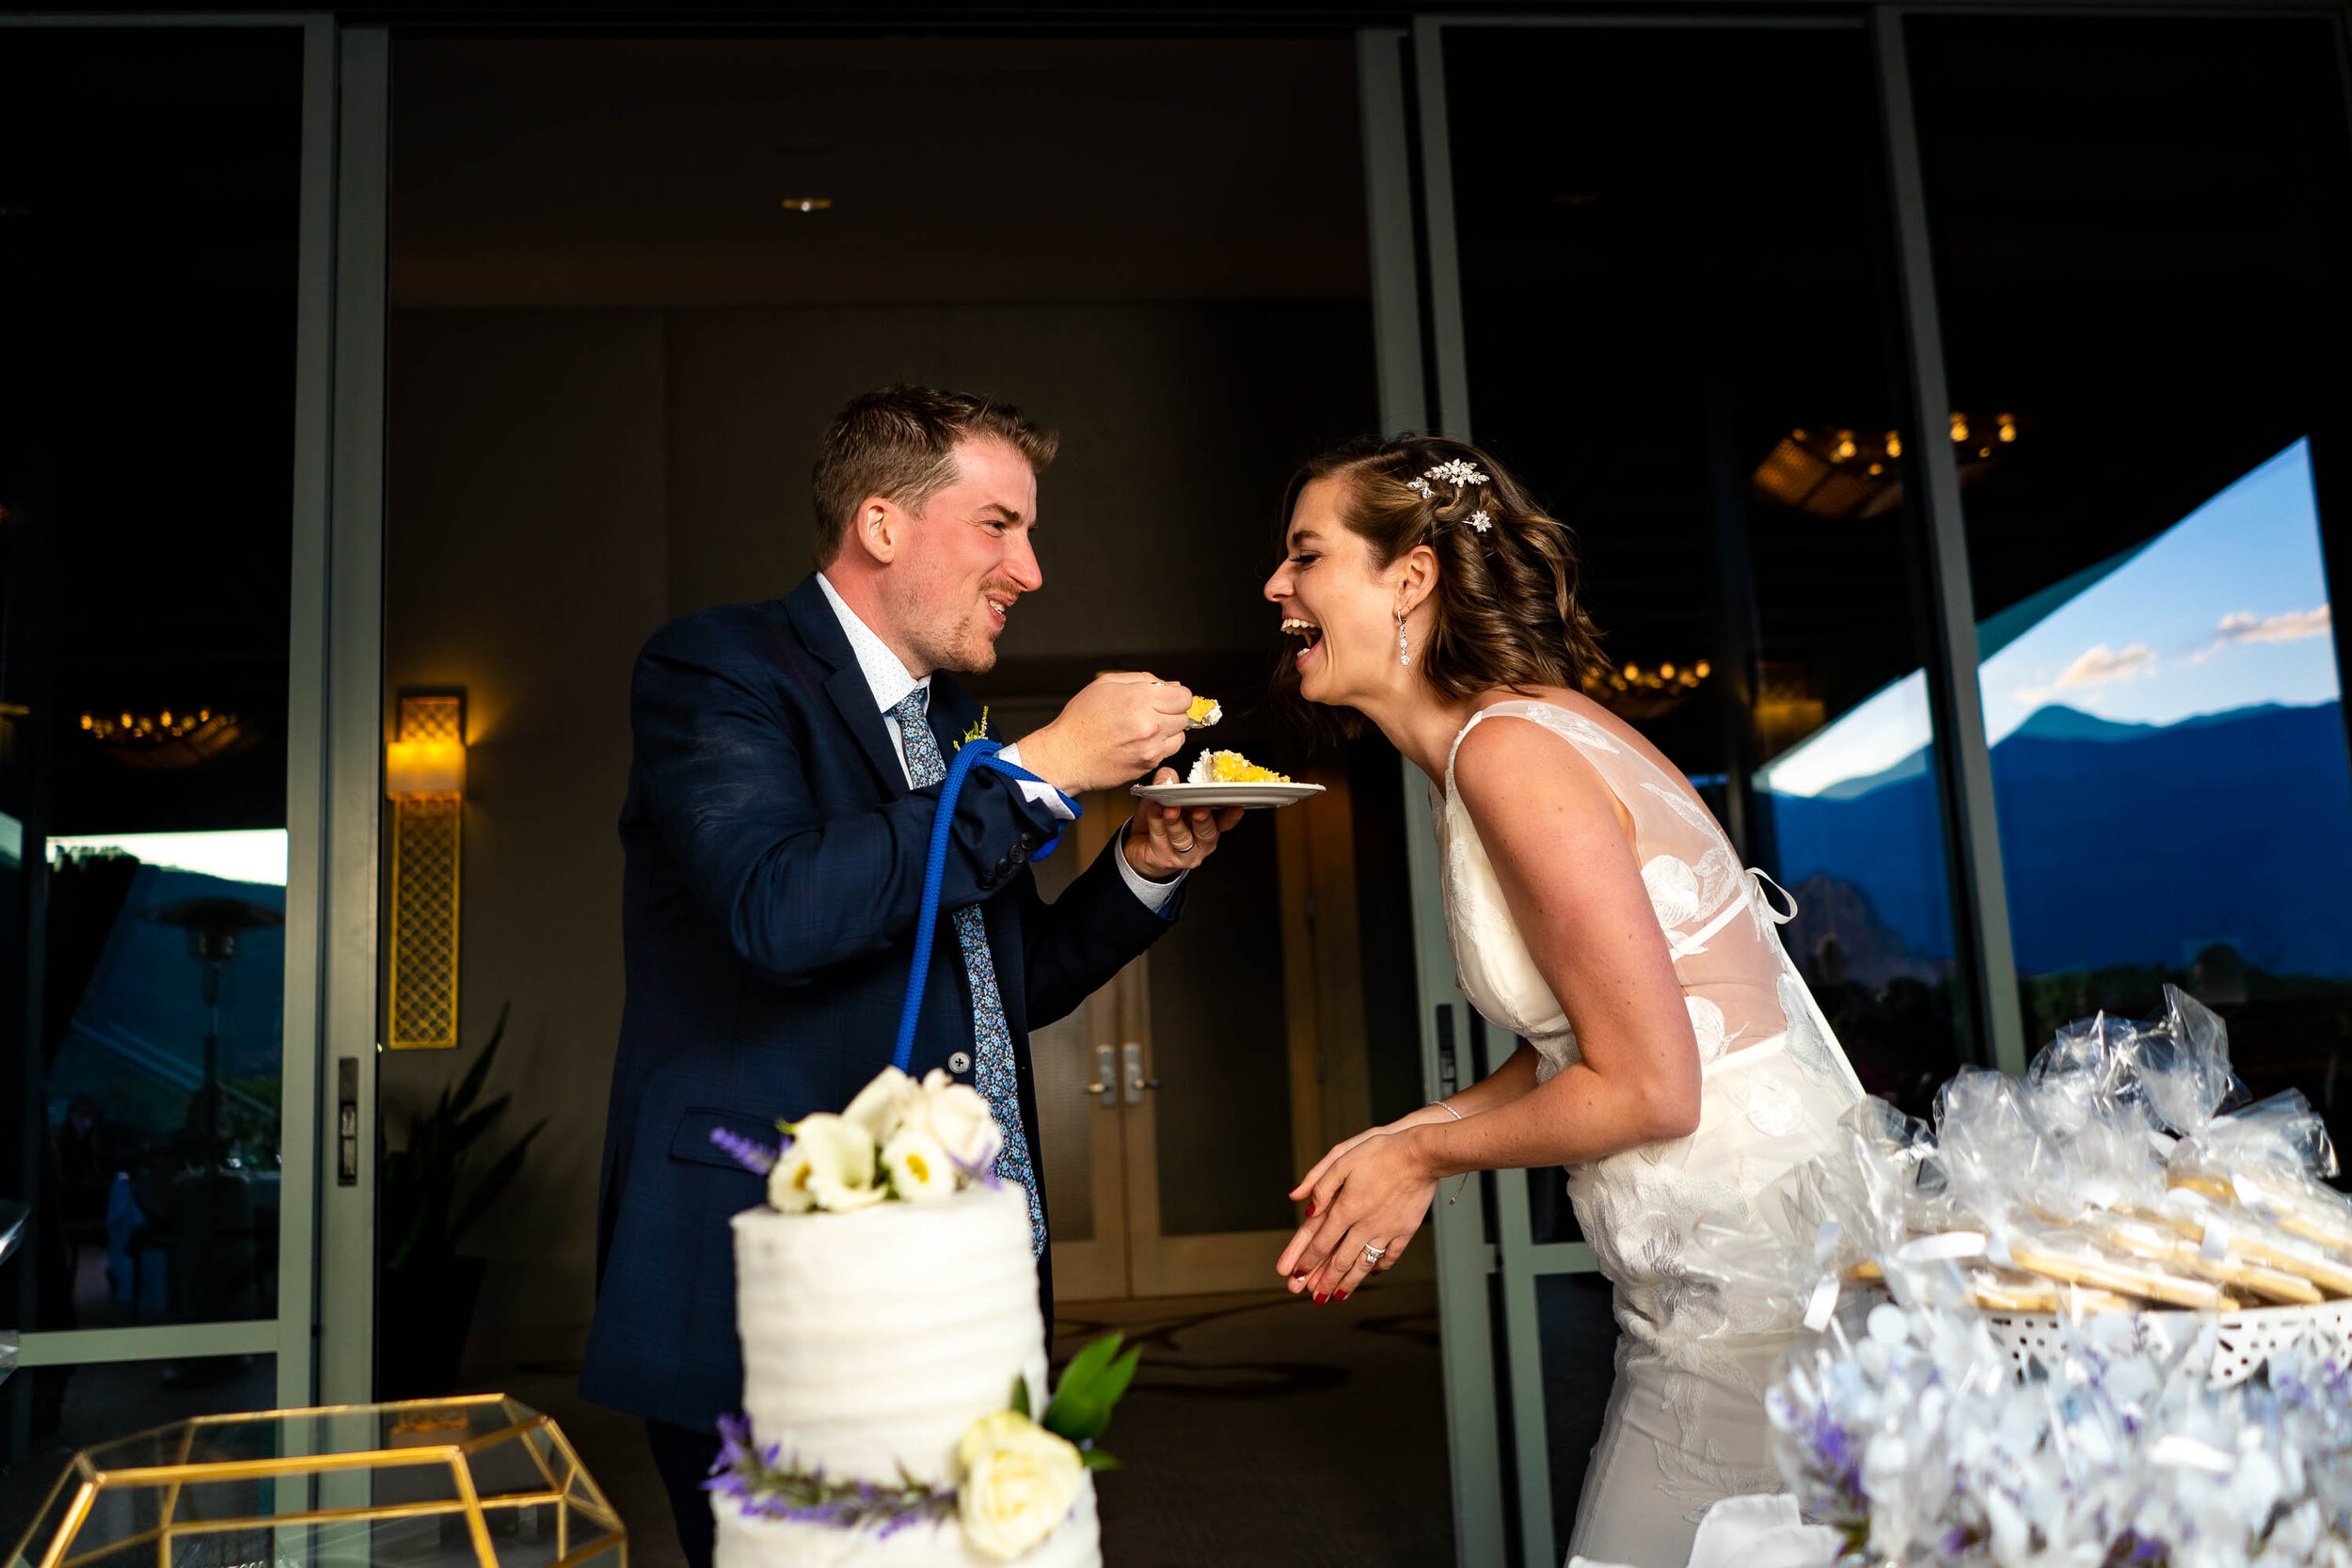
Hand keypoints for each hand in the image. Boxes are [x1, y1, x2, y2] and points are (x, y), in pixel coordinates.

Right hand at [1015, 673, 1191, 794]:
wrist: (1066, 755)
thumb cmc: (1080, 721)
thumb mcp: (1106, 684)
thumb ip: (1142, 679)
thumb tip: (1168, 685)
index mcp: (1140, 700)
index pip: (1184, 696)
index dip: (1176, 695)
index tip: (1168, 697)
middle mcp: (1150, 725)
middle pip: (1183, 716)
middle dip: (1171, 712)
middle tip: (1150, 712)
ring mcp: (1150, 748)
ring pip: (1180, 737)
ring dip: (1168, 731)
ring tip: (1145, 728)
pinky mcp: (1148, 765)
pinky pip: (1167, 753)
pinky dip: (1158, 747)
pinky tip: (1139, 742)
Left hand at [1124, 769, 1243, 878]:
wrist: (1139, 846)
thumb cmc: (1160, 821)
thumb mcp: (1167, 797)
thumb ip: (1170, 783)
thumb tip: (1168, 776)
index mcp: (1209, 824)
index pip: (1225, 821)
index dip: (1231, 816)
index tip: (1236, 807)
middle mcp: (1201, 842)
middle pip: (1208, 833)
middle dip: (1204, 820)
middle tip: (1200, 810)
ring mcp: (1185, 853)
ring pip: (1183, 838)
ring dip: (1176, 822)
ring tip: (1170, 810)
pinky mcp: (1166, 858)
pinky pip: (1161, 839)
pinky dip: (1156, 823)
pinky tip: (1154, 812)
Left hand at [1276, 1127, 1438, 1303]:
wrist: (1420, 1154)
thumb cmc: (1380, 1151)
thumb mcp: (1342, 1158)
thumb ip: (1319, 1182)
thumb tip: (1299, 1202)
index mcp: (1346, 1208)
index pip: (1321, 1242)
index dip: (1306, 1261)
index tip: (1295, 1275)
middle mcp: (1364, 1225)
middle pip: (1340, 1260)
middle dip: (1324, 1281)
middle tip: (1314, 1297)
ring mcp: (1386, 1230)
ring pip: (1363, 1263)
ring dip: (1349, 1282)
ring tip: (1337, 1297)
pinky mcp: (1405, 1230)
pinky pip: (1390, 1255)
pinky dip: (1379, 1266)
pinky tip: (1373, 1273)